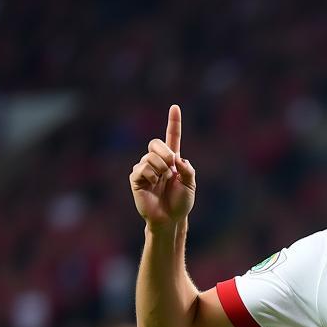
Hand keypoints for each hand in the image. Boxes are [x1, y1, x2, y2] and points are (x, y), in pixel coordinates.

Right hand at [129, 105, 195, 229]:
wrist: (170, 219)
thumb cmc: (180, 204)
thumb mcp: (190, 186)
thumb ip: (188, 170)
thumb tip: (178, 159)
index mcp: (172, 160)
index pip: (172, 137)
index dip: (174, 122)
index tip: (175, 107)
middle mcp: (156, 161)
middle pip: (155, 143)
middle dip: (165, 154)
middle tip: (171, 168)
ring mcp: (144, 168)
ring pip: (150, 157)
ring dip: (160, 170)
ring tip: (162, 182)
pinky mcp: (136, 177)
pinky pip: (143, 168)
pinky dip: (151, 177)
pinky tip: (152, 185)